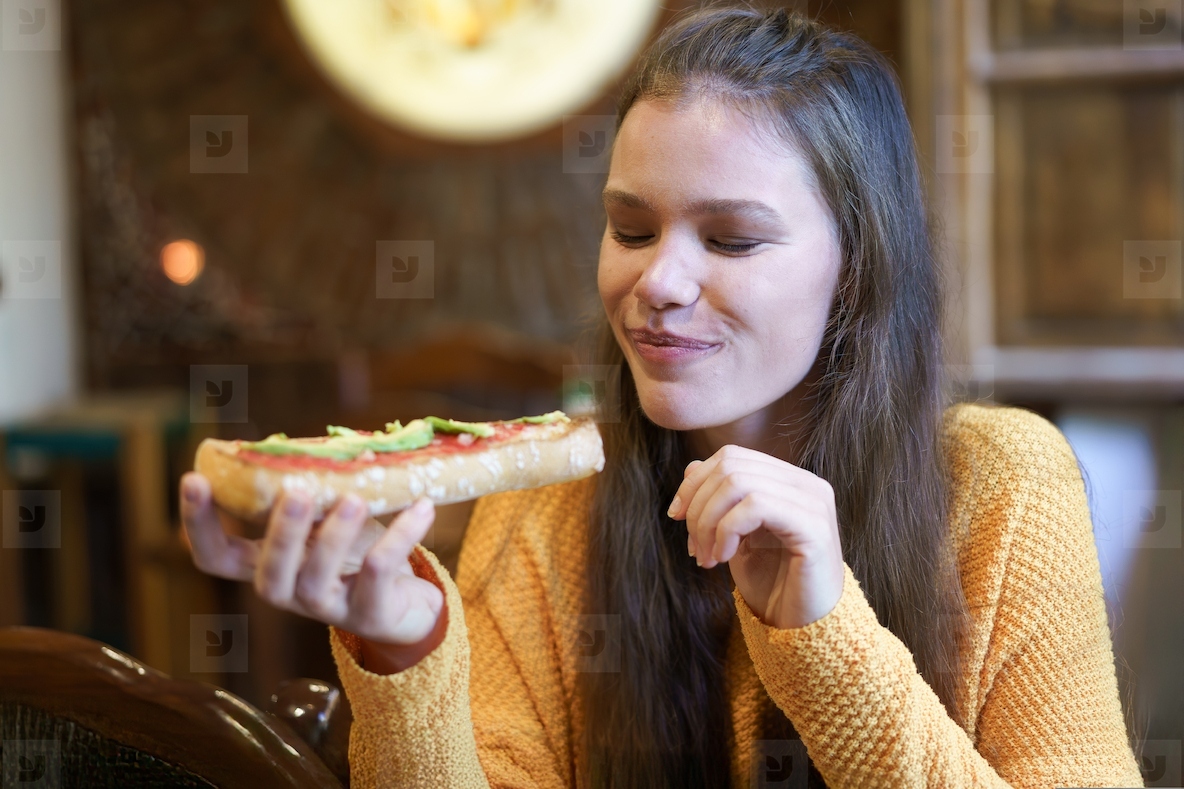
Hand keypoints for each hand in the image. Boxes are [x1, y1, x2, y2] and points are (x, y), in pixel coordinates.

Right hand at [180, 473, 444, 654]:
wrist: (408, 603)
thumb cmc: (357, 551)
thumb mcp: (327, 518)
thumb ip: (312, 489)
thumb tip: (300, 436)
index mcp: (268, 564)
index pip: (215, 557)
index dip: (199, 523)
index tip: (193, 479)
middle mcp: (289, 591)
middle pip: (266, 576)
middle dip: (279, 533)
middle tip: (295, 492)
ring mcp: (328, 609)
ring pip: (316, 578)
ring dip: (334, 536)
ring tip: (354, 500)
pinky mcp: (371, 614)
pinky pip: (378, 573)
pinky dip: (401, 535)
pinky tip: (422, 506)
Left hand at [667, 445, 843, 628]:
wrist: (804, 629)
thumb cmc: (772, 584)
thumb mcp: (735, 536)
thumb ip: (719, 501)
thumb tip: (690, 467)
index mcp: (790, 480)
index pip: (732, 456)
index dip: (695, 481)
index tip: (675, 516)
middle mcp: (807, 484)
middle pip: (731, 467)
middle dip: (698, 505)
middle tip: (692, 547)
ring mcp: (814, 502)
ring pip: (739, 483)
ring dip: (709, 522)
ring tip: (707, 557)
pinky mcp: (814, 527)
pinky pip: (756, 506)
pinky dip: (728, 531)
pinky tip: (724, 558)